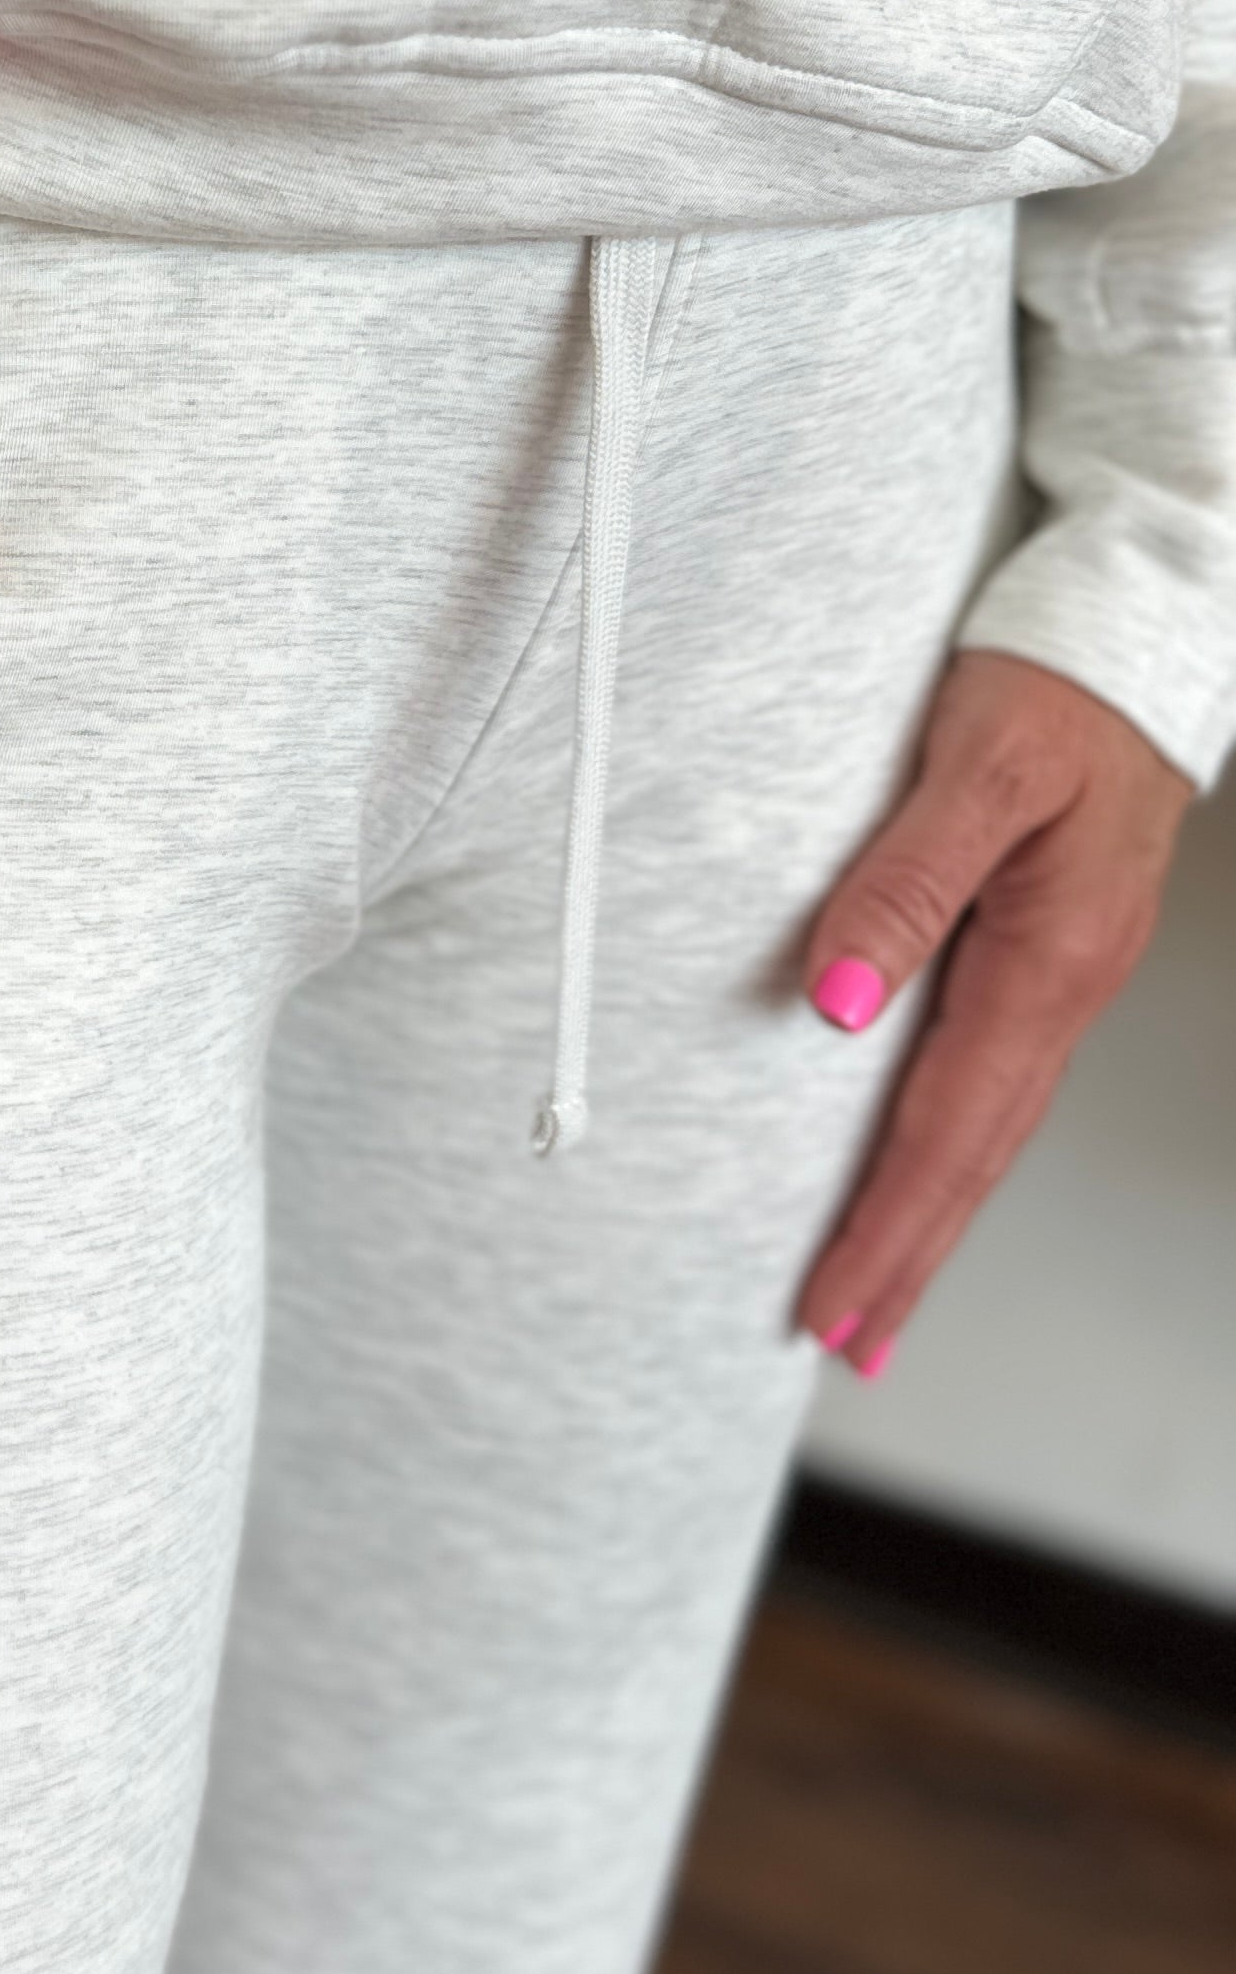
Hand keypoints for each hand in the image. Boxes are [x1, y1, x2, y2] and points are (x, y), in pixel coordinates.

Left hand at [794, 650, 1192, 1378]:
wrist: (1141, 626)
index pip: (948, 1129)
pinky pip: (996, 1075)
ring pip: (991, 1124)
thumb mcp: (976, 766)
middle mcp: (1066, 984)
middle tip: (847, 1348)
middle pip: (977, 1155)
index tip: (832, 1310)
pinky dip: (954, 1142)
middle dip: (910, 1257)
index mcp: (1050, 959)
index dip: (887, 1228)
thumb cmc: (1056, 682)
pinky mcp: (1052, 947)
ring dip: (931, 1213)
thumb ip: (903, 880)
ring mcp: (1066, 971)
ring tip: (877, 1296)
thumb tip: (835, 999)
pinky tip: (923, 1169)